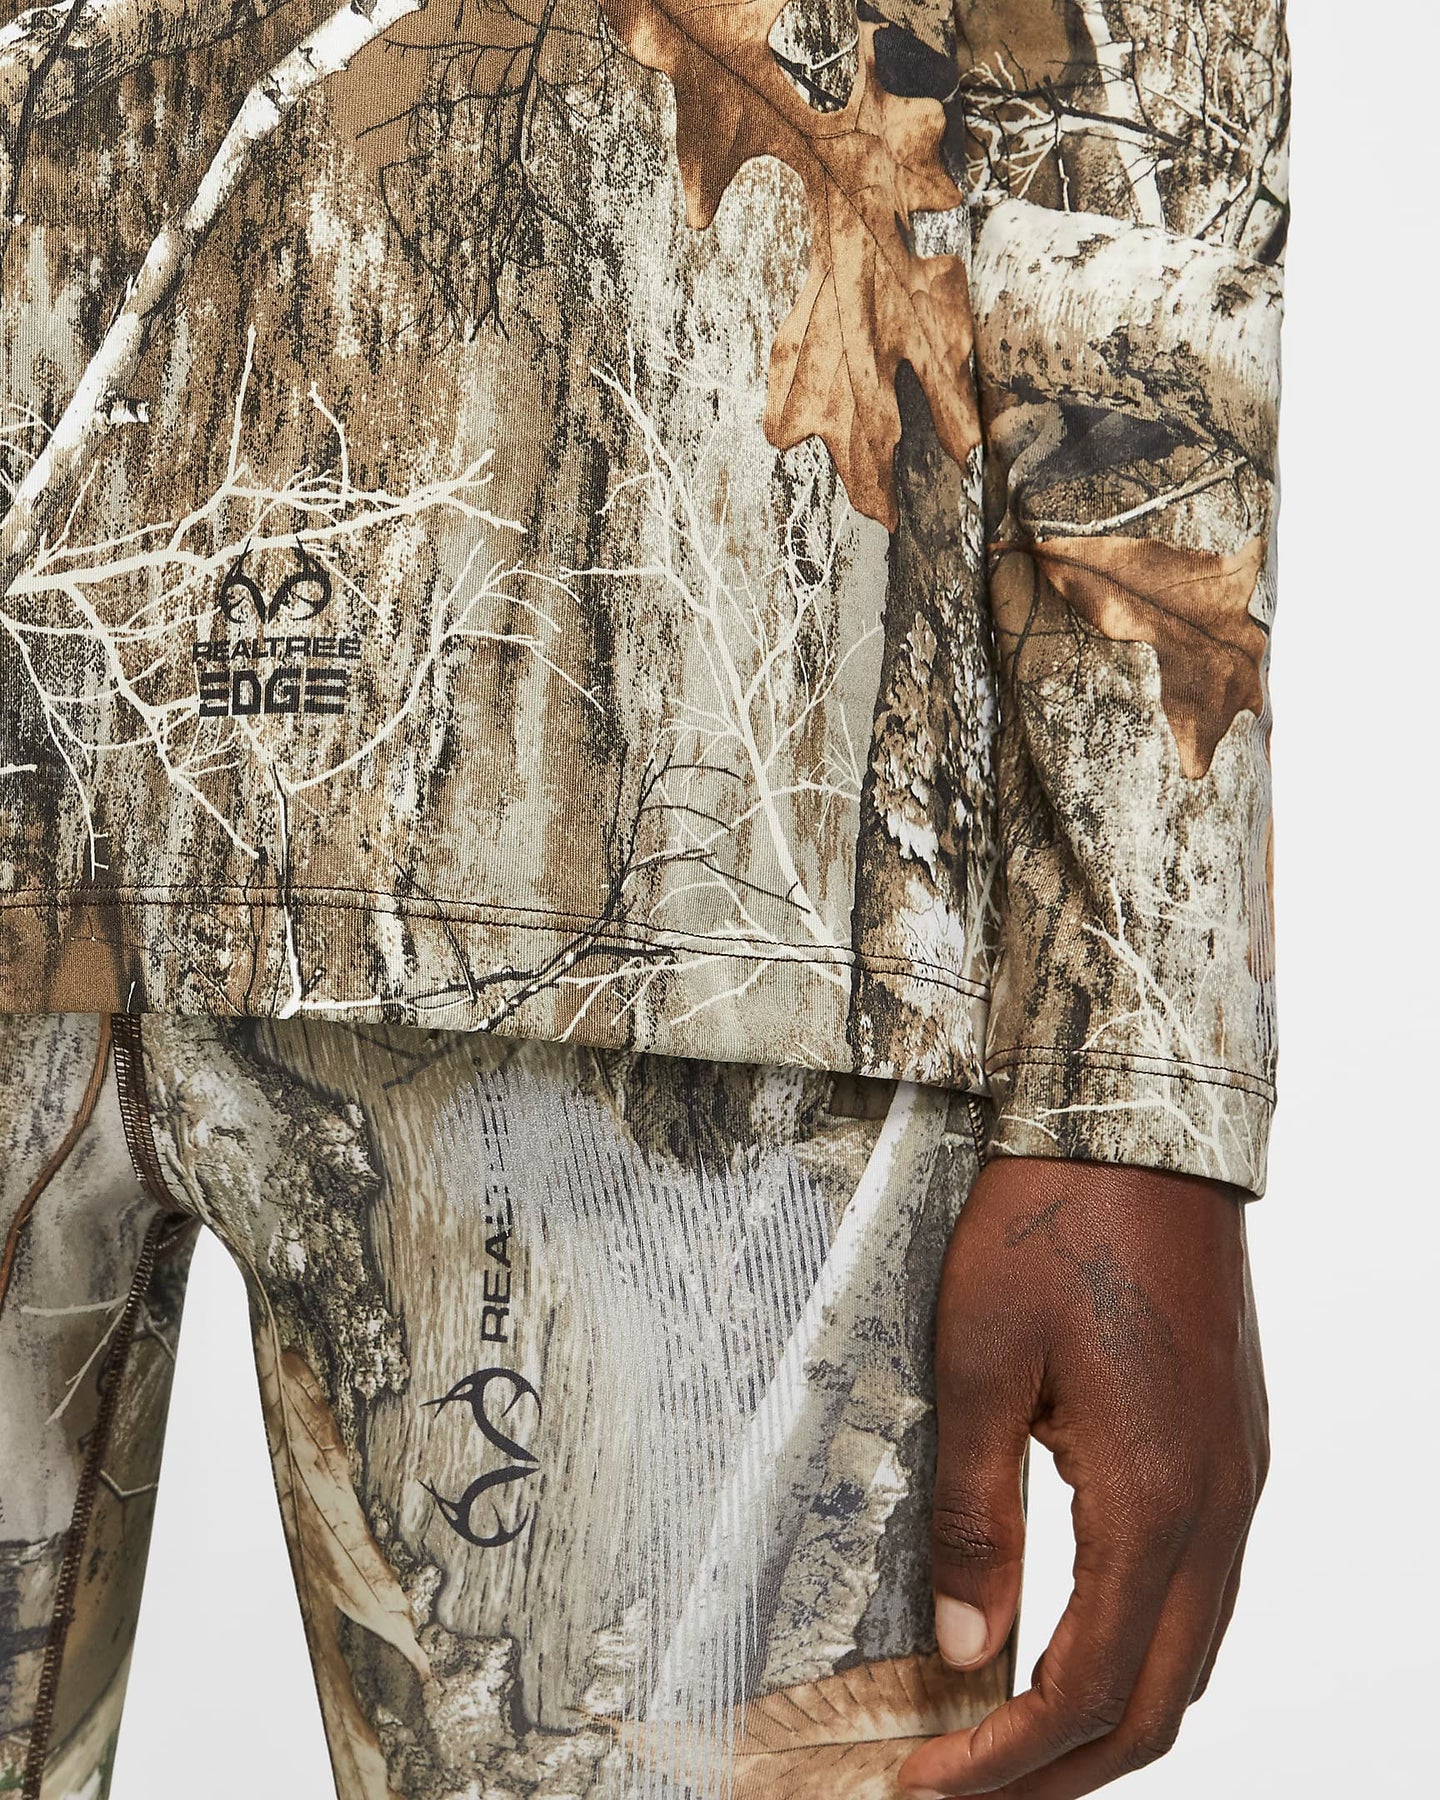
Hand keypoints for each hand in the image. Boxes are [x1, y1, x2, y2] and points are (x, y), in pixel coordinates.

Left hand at [898, 1157, 1267, 1798]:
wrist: (1139, 1132)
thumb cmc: (1051, 1227)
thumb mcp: (978, 1362)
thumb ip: (974, 1514)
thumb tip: (964, 1649)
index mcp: (1154, 1499)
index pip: (1089, 1690)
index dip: (1007, 1763)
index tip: (928, 1789)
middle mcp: (1218, 1507)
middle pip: (1160, 1703)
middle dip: (1064, 1771)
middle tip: (965, 1791)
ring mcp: (1238, 1479)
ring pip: (1192, 1654)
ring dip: (1108, 1715)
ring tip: (1012, 1739)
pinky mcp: (1231, 1448)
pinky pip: (1202, 1591)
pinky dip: (1141, 1647)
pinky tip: (1076, 1638)